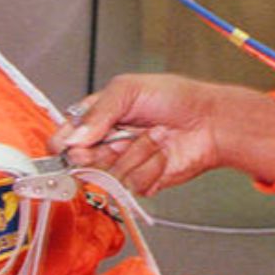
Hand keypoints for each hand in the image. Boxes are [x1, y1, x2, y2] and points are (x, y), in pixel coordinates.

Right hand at [49, 74, 274, 193]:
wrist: (209, 120)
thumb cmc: (174, 97)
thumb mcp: (128, 90)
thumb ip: (97, 113)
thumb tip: (73, 138)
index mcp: (97, 118)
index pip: (65, 137)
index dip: (64, 144)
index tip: (73, 146)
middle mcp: (107, 143)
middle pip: (80, 162)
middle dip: (100, 152)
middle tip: (117, 140)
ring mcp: (124, 163)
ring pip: (109, 175)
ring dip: (136, 153)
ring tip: (155, 135)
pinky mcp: (143, 181)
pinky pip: (134, 185)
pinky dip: (151, 167)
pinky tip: (163, 152)